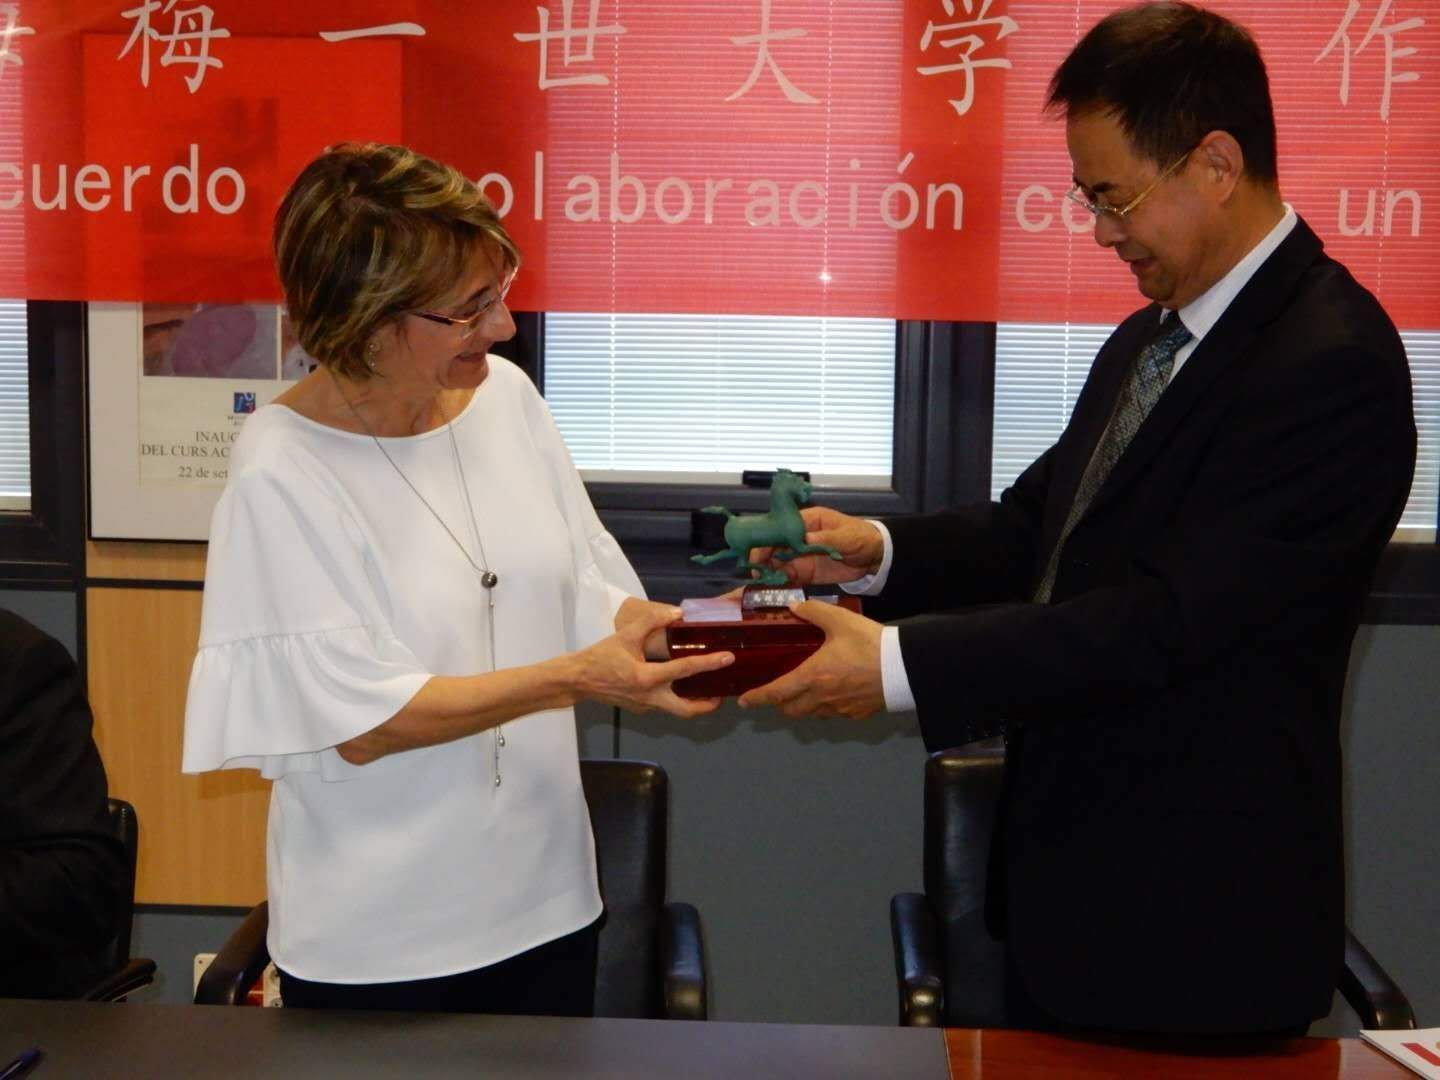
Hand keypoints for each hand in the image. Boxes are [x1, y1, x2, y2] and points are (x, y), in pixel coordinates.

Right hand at [580, 601, 730, 717]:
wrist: (577, 680)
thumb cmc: (601, 656)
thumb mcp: (626, 635)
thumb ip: (652, 621)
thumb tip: (677, 612)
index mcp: (647, 678)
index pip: (685, 670)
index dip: (709, 663)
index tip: (727, 658)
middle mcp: (650, 697)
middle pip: (687, 710)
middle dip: (708, 704)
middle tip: (722, 692)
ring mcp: (645, 706)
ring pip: (677, 711)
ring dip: (694, 703)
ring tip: (707, 689)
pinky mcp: (640, 708)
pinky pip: (665, 706)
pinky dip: (678, 699)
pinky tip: (682, 686)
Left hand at [737, 600, 884, 719]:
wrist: (905, 667)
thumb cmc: (868, 643)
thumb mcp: (839, 620)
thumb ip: (813, 611)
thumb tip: (793, 607)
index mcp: (812, 677)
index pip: (776, 692)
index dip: (757, 698)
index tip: (744, 701)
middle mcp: (822, 698)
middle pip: (791, 710)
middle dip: (779, 704)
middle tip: (777, 692)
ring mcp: (840, 709)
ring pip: (812, 714)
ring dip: (803, 706)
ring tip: (805, 691)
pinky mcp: (858, 714)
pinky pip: (835, 714)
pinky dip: (827, 706)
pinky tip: (835, 692)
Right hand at [747, 506, 883, 586]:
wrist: (874, 556)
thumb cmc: (860, 537)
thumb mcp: (845, 536)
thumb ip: (824, 538)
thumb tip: (804, 540)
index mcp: (806, 522)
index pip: (780, 527)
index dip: (768, 538)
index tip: (760, 551)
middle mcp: (798, 538)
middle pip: (773, 545)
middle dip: (763, 557)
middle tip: (755, 571)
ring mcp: (800, 556)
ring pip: (777, 562)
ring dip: (768, 571)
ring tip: (761, 581)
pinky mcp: (806, 572)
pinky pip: (788, 576)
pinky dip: (779, 582)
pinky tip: (773, 587)